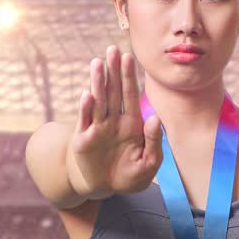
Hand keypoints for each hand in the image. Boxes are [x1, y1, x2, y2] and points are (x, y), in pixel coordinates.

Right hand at [69, 45, 163, 195]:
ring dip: (98, 82)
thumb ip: (153, 141)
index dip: (129, 76)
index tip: (129, 57)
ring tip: (97, 63)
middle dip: (113, 71)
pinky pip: (85, 121)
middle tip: (112, 50)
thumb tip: (154, 118)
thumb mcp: (149, 163)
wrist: (104, 188)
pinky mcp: (83, 139)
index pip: (130, 95)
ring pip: (98, 101)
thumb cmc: (129, 175)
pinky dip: (86, 109)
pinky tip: (88, 95)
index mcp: (131, 123)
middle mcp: (113, 121)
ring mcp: (97, 128)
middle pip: (113, 92)